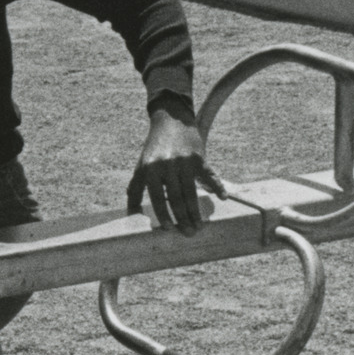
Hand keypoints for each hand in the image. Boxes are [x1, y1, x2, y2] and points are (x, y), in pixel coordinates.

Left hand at [125, 109, 210, 233]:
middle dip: (183, 218)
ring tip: (199, 225)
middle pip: (176, 197)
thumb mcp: (142, 165)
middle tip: (189, 233)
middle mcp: (167, 165)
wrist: (171, 121)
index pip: (157, 197)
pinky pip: (209, 175)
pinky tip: (223, 198)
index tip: (169, 229)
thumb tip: (130, 211)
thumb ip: (136, 187)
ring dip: (196, 211)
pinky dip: (217, 186)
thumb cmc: (154, 148)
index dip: (163, 214)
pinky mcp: (198, 157)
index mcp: (150, 169)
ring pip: (191, 191)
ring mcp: (184, 161)